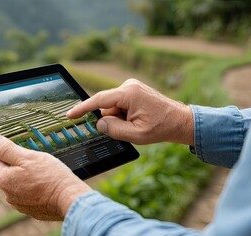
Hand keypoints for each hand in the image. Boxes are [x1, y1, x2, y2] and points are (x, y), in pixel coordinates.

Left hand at [0, 135, 91, 220]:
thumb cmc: (51, 177)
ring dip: (22, 175)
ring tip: (39, 169)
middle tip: (28, 154)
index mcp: (4, 179)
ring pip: (15, 183)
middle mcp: (8, 194)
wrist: (69, 199)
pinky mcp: (30, 209)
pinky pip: (25, 194)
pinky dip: (31, 186)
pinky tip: (43, 182)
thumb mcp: (29, 157)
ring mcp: (19, 204)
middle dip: (11, 162)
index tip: (3, 142)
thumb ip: (7, 149)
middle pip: (2, 172)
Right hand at [67, 79, 193, 144]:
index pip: (99, 100)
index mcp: (129, 94)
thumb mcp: (136, 135)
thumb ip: (114, 130)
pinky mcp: (134, 90)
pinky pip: (119, 104)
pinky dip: (123, 114)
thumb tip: (98, 123)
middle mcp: (129, 86)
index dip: (83, 109)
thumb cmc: (161, 128)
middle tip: (127, 129)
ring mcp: (132, 87)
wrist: (181, 121)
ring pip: (113, 106)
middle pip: (106, 105)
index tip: (70, 115)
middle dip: (111, 120)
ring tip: (137, 124)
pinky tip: (137, 120)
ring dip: (118, 118)